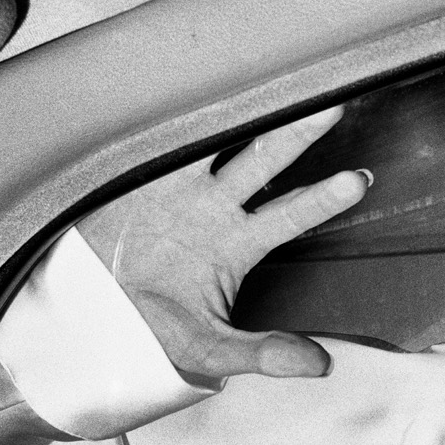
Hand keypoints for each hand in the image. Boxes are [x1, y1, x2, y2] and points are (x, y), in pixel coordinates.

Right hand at [77, 108, 367, 379]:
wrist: (87, 325)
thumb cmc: (153, 333)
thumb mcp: (208, 348)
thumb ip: (261, 353)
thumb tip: (320, 365)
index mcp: (237, 243)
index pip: (290, 215)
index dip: (322, 198)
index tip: (357, 181)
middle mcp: (213, 206)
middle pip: (263, 161)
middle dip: (295, 134)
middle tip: (333, 105)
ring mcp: (174, 187)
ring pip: (213, 139)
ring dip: (239, 111)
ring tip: (270, 81)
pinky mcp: (130, 177)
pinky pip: (153, 138)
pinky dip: (168, 112)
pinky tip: (191, 79)